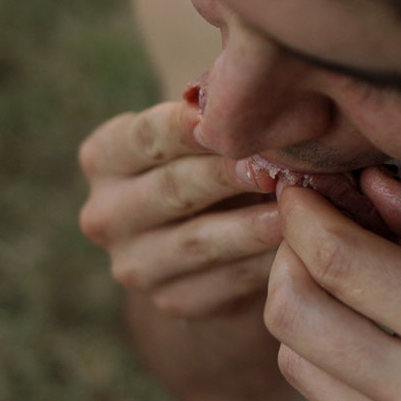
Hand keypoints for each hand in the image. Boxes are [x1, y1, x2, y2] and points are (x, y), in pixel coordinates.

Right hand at [79, 101, 280, 317]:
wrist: (209, 243)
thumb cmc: (213, 162)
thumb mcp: (203, 135)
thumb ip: (218, 117)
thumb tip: (262, 99)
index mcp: (104, 158)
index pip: (146, 137)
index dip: (190, 128)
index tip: (234, 118)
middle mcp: (105, 214)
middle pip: (172, 189)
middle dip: (228, 175)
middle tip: (275, 167)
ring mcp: (134, 264)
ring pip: (199, 241)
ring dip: (252, 225)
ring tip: (296, 210)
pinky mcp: (171, 301)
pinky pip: (223, 282)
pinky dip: (262, 264)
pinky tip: (296, 248)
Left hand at [265, 168, 400, 400]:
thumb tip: (375, 187)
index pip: (337, 262)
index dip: (303, 213)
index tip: (304, 185)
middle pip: (294, 313)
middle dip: (288, 254)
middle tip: (320, 224)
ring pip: (298, 361)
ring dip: (303, 305)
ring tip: (347, 273)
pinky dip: (329, 354)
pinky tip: (373, 328)